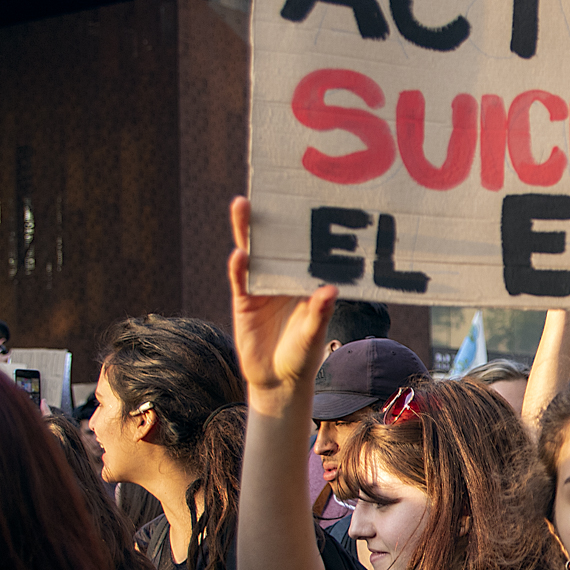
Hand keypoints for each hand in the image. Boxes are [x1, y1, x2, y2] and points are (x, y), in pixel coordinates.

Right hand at [228, 196, 336, 399]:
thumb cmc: (304, 355)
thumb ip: (319, 312)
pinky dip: (239, 267)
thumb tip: (330, 290)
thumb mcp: (314, 333)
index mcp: (305, 280)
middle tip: (266, 188)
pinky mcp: (244, 301)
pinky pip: (240, 280)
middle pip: (275, 242)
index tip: (306, 198)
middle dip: (271, 217)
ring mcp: (261, 288)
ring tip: (243, 204)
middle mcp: (282, 278)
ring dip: (247, 230)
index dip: (304, 224)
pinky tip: (239, 254)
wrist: (279, 381)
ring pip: (253, 253)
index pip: (304, 247)